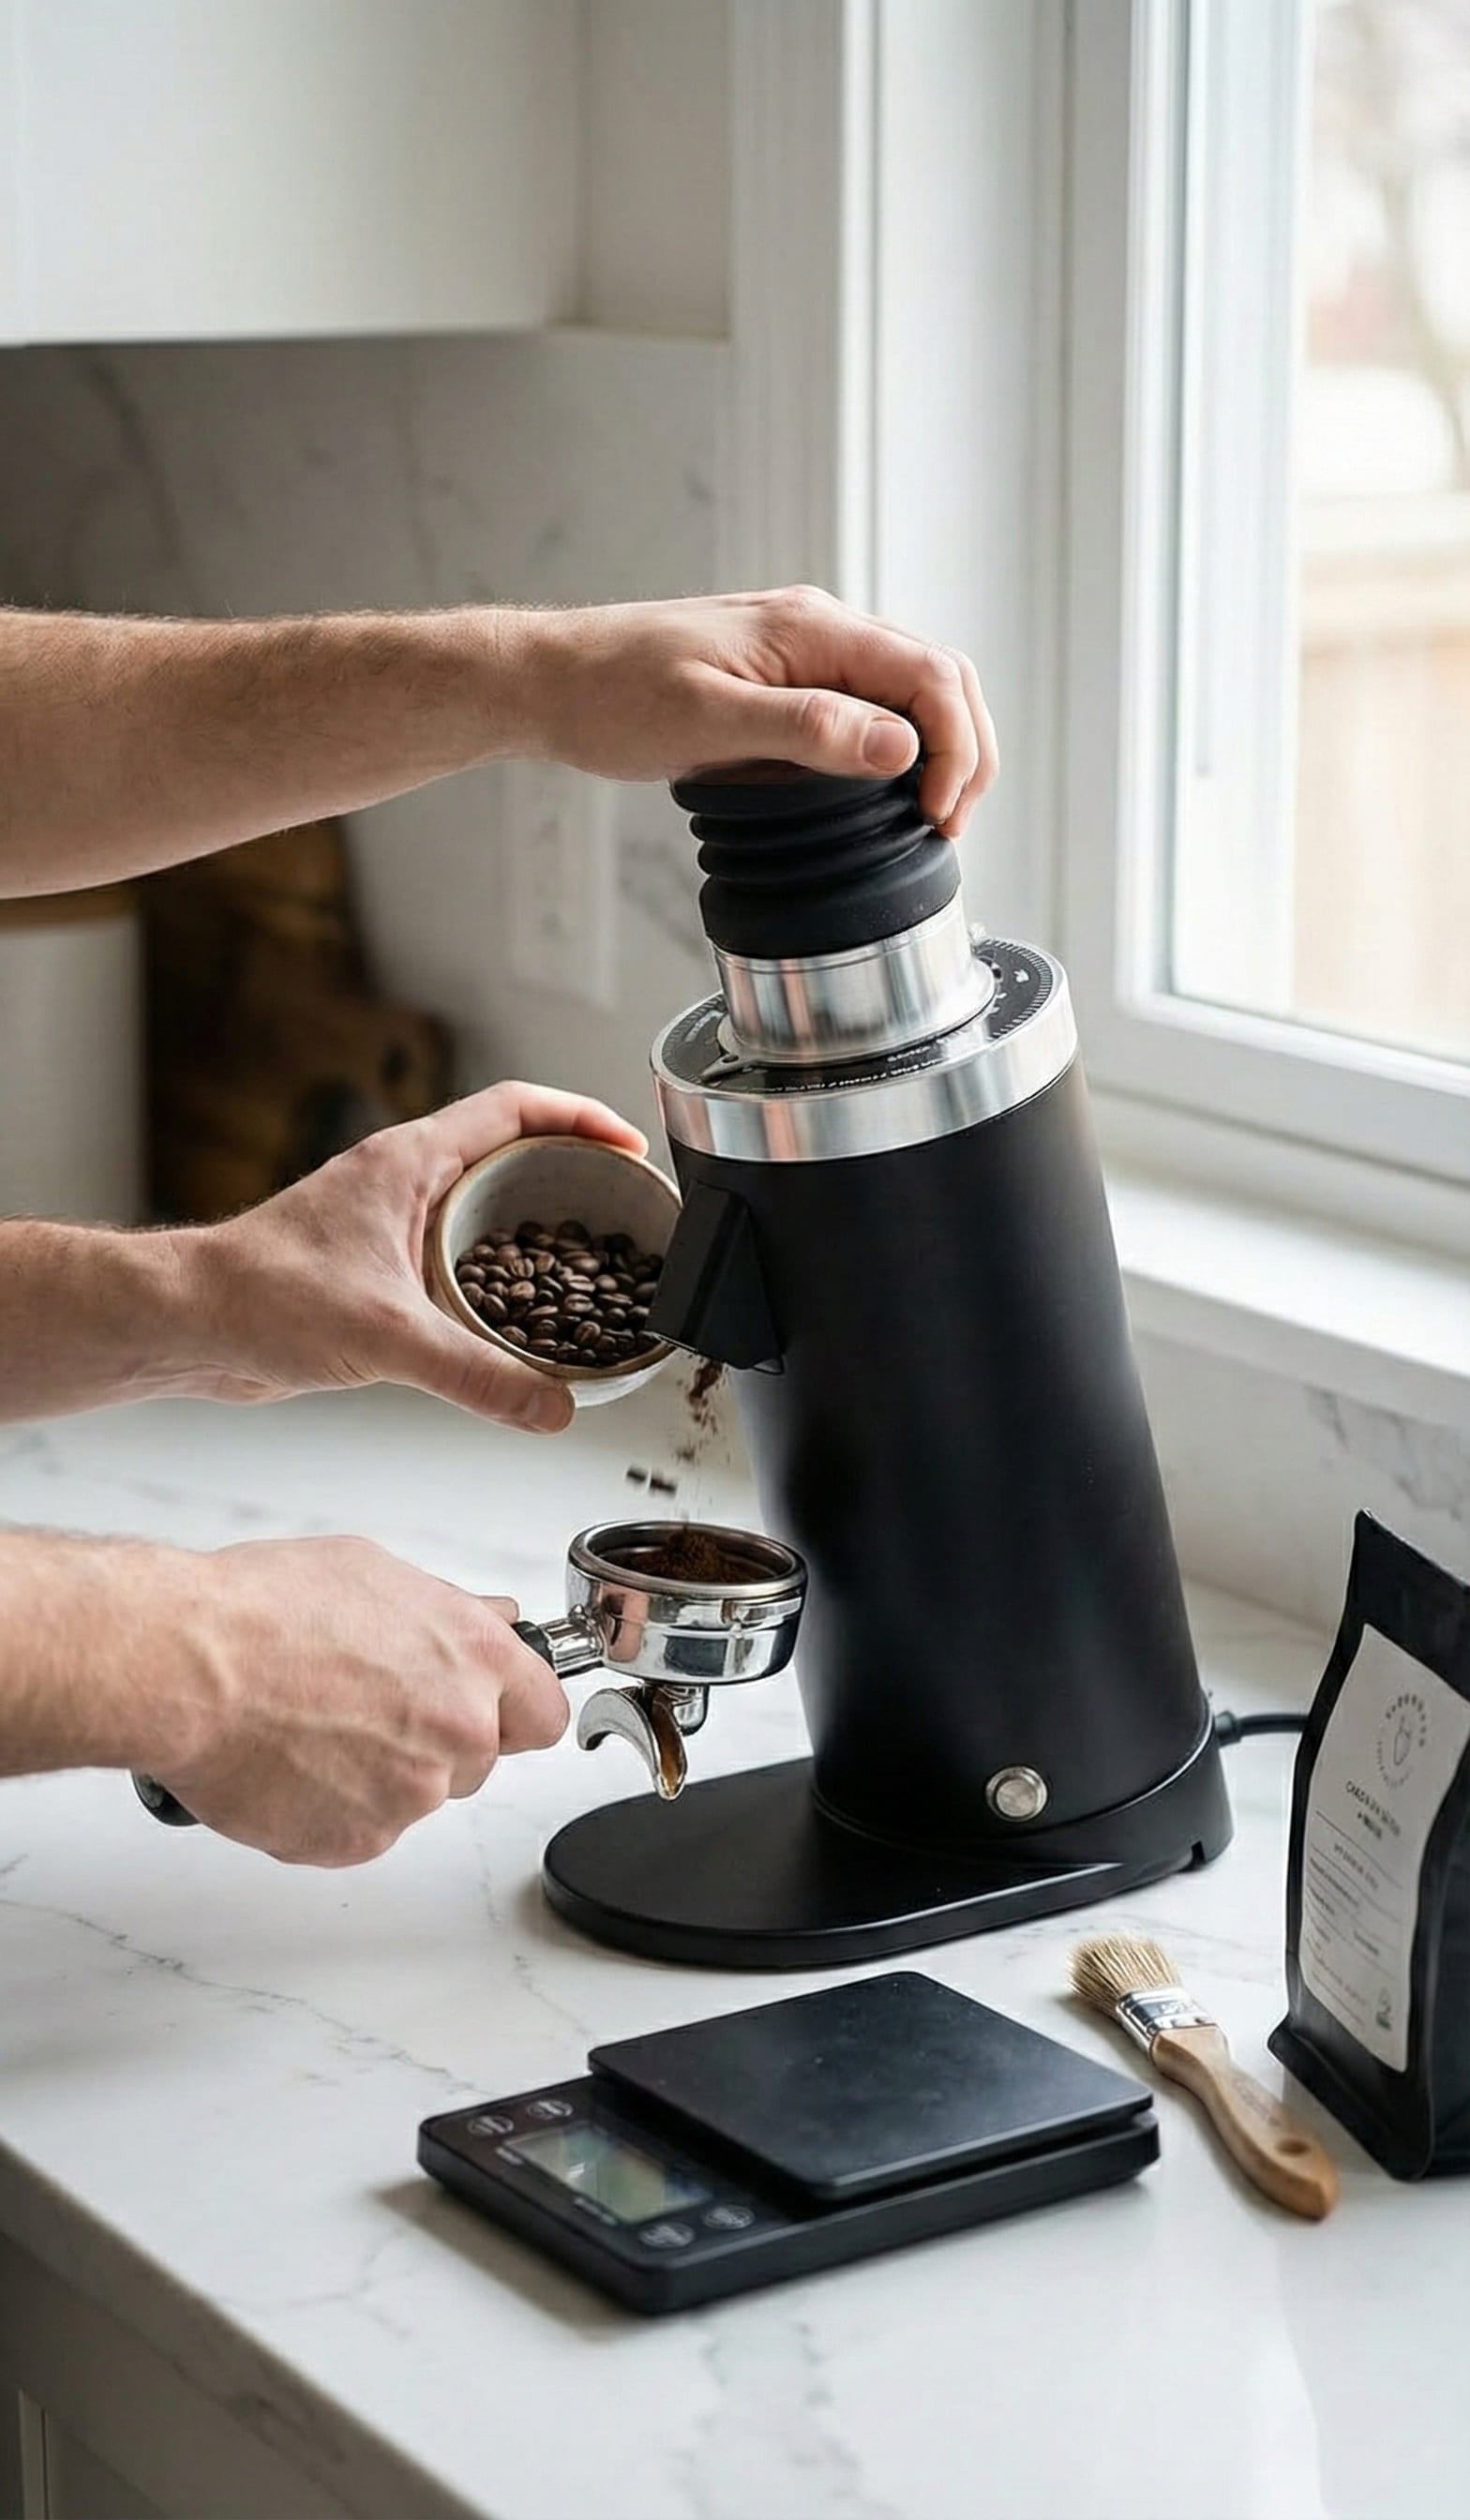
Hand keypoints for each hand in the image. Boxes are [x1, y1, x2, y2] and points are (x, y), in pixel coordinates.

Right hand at [127, 1537, 567, 1864]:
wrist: (186, 1667)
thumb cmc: (264, 1611)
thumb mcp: (376, 1575)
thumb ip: (449, 1612)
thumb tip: (491, 1621)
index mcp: (473, 1660)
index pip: (543, 1713)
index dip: (513, 1710)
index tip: (492, 1710)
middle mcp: (456, 1732)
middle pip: (478, 1759)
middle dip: (435, 1739)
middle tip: (368, 1707)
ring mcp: (409, 1796)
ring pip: (415, 1796)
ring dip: (379, 1774)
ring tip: (313, 1727)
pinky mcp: (354, 1842)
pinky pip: (361, 1830)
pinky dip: (330, 1808)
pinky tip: (290, 1761)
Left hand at [179, 1082, 644, 1434]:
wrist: (187, 1325)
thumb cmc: (259, 1297)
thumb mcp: (387, 1335)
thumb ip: (476, 1376)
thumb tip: (553, 1408)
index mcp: (411, 1162)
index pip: (516, 1108)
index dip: (581, 1117)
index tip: (630, 1144)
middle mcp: (404, 1182)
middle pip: (512, 1152)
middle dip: (574, 1172)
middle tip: (624, 1206)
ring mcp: (390, 1223)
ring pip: (485, 1206)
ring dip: (538, 1228)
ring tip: (591, 1263)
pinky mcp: (379, 1268)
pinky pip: (459, 1257)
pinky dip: (500, 1276)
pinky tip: (523, 1321)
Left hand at [516, 586, 998, 839]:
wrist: (552, 680)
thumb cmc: (613, 698)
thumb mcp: (708, 721)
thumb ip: (806, 729)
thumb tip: (899, 746)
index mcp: (812, 628)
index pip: (929, 675)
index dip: (955, 746)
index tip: (939, 813)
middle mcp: (819, 629)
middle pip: (936, 677)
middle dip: (965, 748)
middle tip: (954, 822)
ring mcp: (805, 650)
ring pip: (908, 689)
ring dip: (939, 747)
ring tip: (935, 814)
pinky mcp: (785, 676)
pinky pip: (867, 701)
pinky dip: (899, 744)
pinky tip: (889, 789)